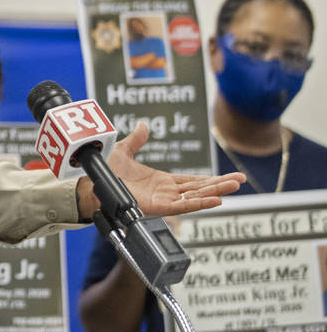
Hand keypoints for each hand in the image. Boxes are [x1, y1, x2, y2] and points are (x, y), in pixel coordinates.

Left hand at [84, 121, 244, 218]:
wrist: (90, 182)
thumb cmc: (105, 173)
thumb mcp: (124, 151)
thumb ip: (137, 140)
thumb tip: (144, 125)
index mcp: (161, 181)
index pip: (192, 180)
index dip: (211, 179)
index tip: (230, 177)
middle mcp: (165, 192)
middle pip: (199, 189)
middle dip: (220, 184)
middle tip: (241, 180)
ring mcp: (162, 200)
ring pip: (195, 197)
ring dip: (215, 192)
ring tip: (234, 186)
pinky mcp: (156, 207)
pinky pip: (182, 206)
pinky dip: (199, 203)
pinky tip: (216, 200)